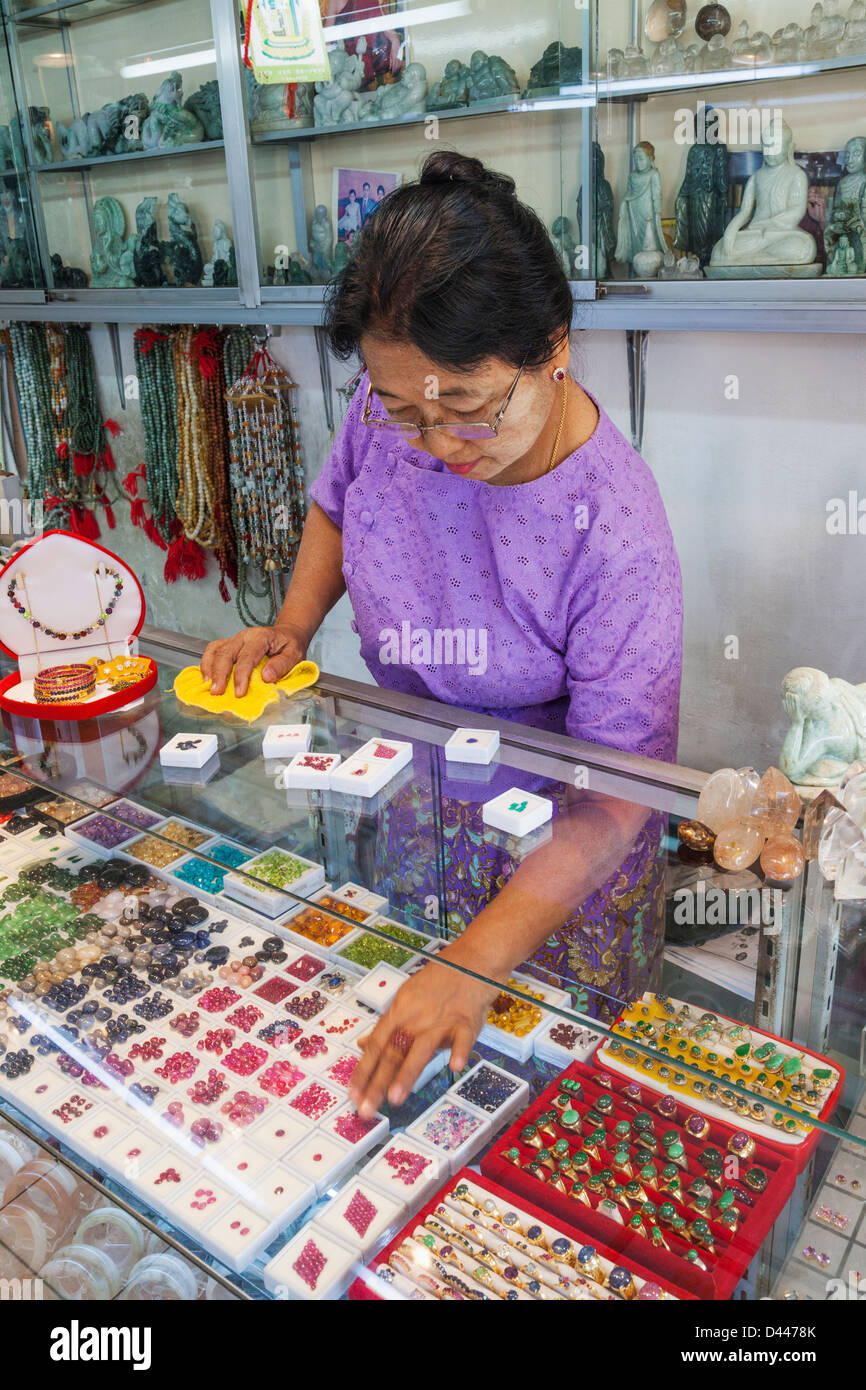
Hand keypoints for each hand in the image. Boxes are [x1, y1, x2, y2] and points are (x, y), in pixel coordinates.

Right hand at [199, 623, 306, 697]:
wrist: (287, 634)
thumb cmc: (289, 645)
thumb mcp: (295, 654)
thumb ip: (282, 665)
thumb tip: (266, 677)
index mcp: (261, 637)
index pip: (247, 657)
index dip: (241, 676)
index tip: (239, 693)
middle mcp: (245, 636)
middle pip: (226, 653)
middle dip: (220, 674)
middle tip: (217, 692)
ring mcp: (235, 639)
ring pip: (215, 650)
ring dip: (209, 668)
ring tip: (208, 686)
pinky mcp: (229, 644)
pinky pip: (213, 650)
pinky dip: (206, 663)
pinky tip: (207, 677)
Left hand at [348, 952, 501, 1118]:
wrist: (470, 963)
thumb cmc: (437, 983)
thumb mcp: (405, 1000)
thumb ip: (387, 1027)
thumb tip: (364, 1044)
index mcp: (399, 1013)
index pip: (377, 1046)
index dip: (364, 1071)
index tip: (353, 1095)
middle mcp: (416, 1019)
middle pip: (393, 1053)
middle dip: (378, 1083)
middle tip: (366, 1109)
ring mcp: (441, 1021)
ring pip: (421, 1049)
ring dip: (407, 1073)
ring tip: (395, 1098)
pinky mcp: (466, 1022)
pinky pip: (462, 1038)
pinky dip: (459, 1051)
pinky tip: (454, 1066)